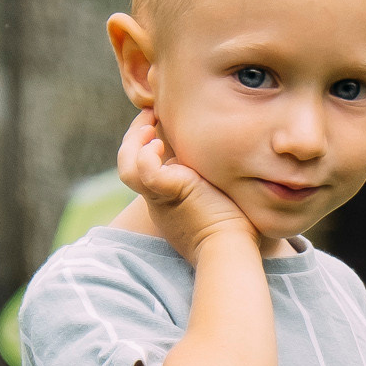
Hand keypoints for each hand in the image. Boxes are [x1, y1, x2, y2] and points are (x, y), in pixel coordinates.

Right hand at [117, 107, 254, 262]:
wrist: (231, 251)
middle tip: (150, 114)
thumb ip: (215, 182)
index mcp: (168, 201)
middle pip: (129, 165)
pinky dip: (146, 155)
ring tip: (149, 122)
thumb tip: (238, 162)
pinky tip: (160, 143)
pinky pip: (143, 171)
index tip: (160, 127)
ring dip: (134, 141)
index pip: (146, 169)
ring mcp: (159, 198)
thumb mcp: (219, 198)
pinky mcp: (167, 194)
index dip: (147, 147)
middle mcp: (158, 200)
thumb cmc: (237, 231)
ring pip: (127, 167)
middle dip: (135, 137)